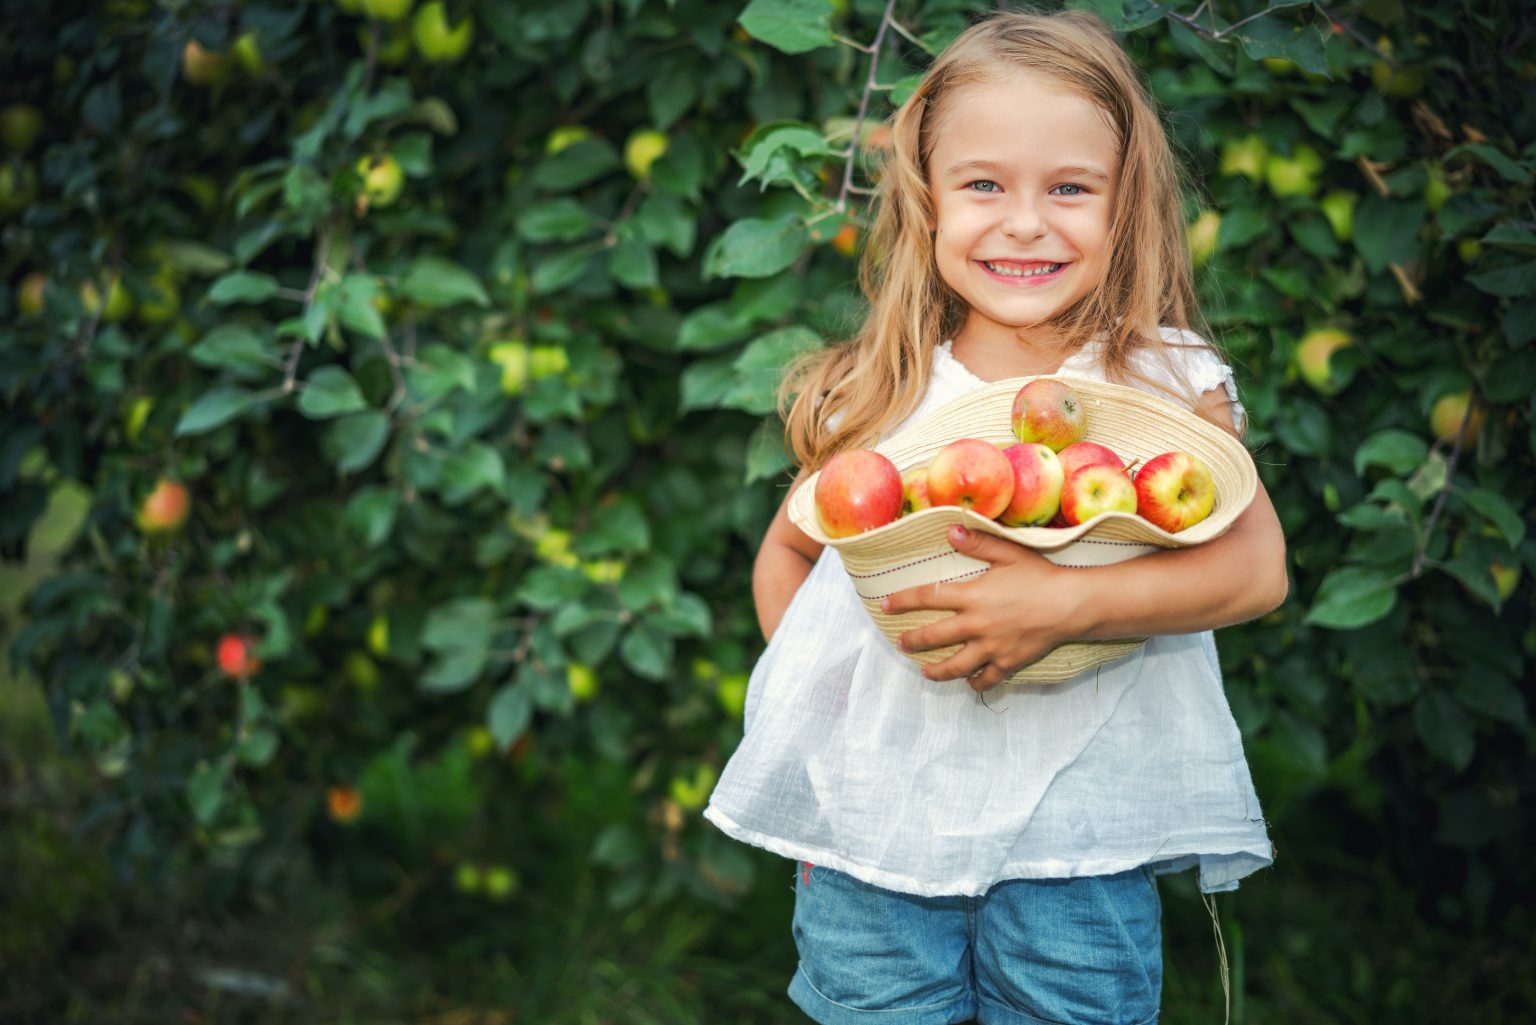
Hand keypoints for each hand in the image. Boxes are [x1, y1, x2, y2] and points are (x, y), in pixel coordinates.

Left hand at [880, 525, 1081, 691]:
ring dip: (936, 671)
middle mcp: (976, 625)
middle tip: (900, 643)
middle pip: (933, 637)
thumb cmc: (1040, 576)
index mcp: (972, 596)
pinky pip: (986, 679)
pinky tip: (969, 682)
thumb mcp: (1008, 553)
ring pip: (955, 666)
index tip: (885, 606)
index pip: (927, 597)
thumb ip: (977, 543)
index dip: (902, 601)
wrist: (1071, 605)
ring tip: (924, 672)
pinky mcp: (1008, 663)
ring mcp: (991, 647)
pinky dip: (976, 683)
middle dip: (912, 641)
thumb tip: (950, 530)